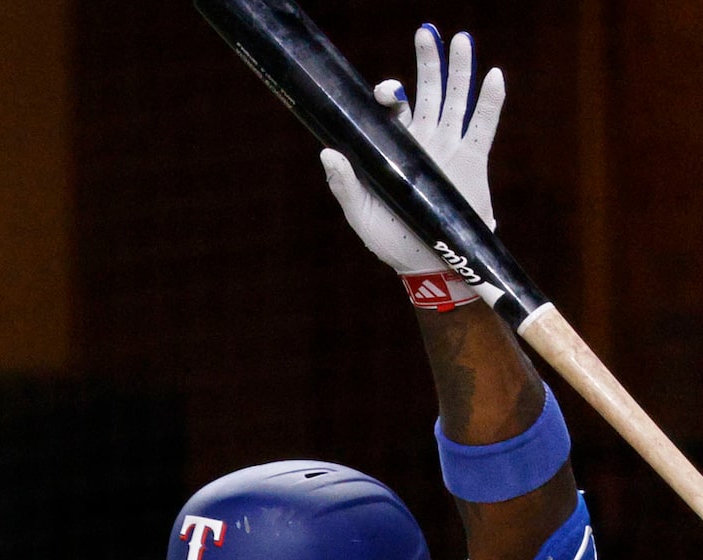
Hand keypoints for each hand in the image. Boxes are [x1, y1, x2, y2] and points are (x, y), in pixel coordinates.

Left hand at [320, 25, 502, 291]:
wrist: (429, 263)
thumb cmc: (389, 240)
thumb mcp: (360, 214)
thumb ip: (345, 184)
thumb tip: (328, 153)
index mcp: (393, 148)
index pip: (391, 110)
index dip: (388, 94)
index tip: (388, 92)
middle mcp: (422, 141)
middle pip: (426, 92)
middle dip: (427, 63)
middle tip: (427, 32)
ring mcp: (448, 147)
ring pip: (456, 100)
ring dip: (459, 70)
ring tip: (462, 40)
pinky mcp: (472, 160)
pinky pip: (483, 125)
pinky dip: (490, 101)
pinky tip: (495, 76)